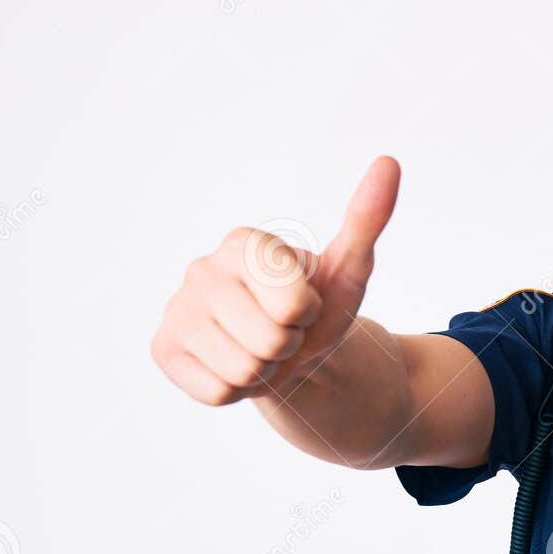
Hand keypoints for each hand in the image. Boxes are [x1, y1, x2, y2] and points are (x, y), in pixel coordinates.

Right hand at [151, 156, 399, 405]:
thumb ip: (367, 219)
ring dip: (265, 370)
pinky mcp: (163, 349)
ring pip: (245, 370)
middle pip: (269, 341)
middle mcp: (201, 268)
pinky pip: (219, 391)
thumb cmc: (317, 308)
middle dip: (287, 344)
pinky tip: (234, 364)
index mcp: (243, 242)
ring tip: (260, 348)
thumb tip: (389, 162)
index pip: (293, 303)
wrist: (289, 354)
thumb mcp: (349, 269)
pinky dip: (238, 390)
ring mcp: (176, 309)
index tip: (301, 303)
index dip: (307, 313)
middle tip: (281, 331)